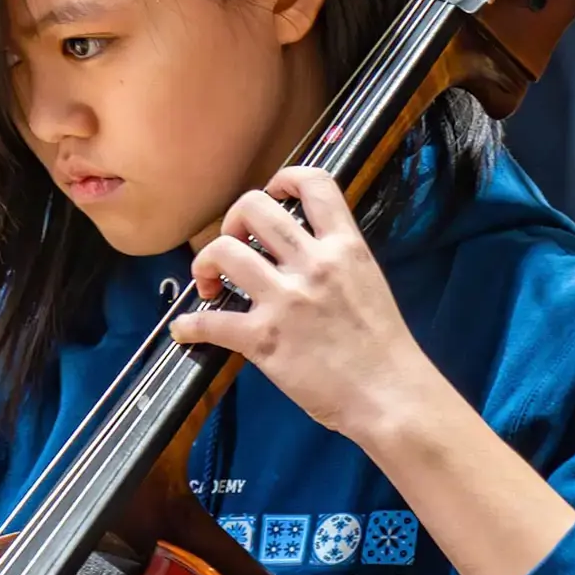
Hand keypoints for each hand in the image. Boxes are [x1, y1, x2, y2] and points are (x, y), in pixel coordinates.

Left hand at [172, 165, 436, 445]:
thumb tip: (302, 254)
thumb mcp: (368, 283)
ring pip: (224, 252)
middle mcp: (313, 264)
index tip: (271, 194)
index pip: (314, 184)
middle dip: (233, 220)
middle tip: (233, 245)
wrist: (389, 395)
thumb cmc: (383, 349)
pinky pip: (210, 322)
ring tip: (206, 283)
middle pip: (255, 209)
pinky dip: (189, 325)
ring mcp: (286, 300)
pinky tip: (185, 330)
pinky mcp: (264, 339)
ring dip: (204, 263)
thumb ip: (335, 261)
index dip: (284, 179)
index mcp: (344, 247)